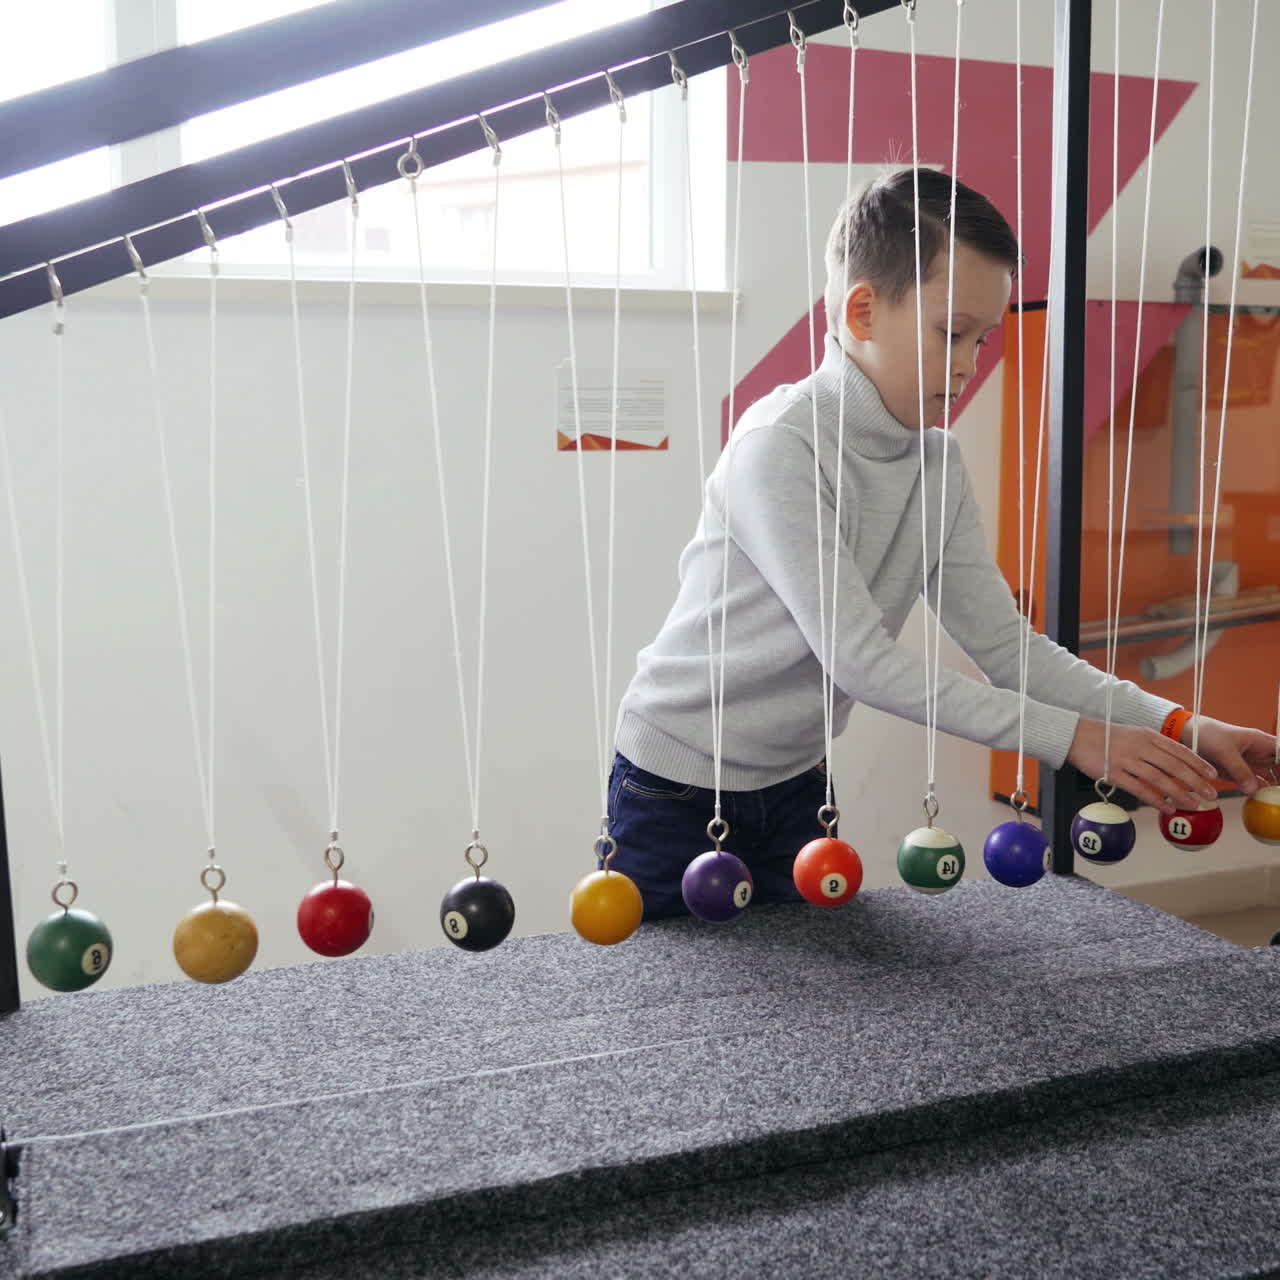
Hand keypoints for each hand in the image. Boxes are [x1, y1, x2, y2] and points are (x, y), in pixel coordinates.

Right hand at [1067, 719, 1218, 815]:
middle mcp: (1140, 747)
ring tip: (1193, 804)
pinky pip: (1139, 789)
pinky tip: (1167, 808)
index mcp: (1148, 735)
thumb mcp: (1134, 734)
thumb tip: (1177, 763)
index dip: (1199, 763)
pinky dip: (1156, 800)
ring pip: (1160, 779)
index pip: (1180, 750)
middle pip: (1175, 766)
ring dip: (1180, 794)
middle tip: (1211, 794)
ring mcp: (1127, 760)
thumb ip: (1154, 747)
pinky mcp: (1113, 773)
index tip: (1213, 775)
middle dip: (1196, 781)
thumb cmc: (1107, 737)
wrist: (1076, 736)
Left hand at [1180, 716, 1277, 796]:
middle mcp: (1259, 753)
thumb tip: (1253, 789)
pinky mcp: (1239, 773)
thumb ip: (1240, 770)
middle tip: (1278, 795)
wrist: (1188, 735)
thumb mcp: (1225, 752)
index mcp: (1261, 741)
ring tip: (1273, 800)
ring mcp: (1250, 763)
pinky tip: (1261, 799)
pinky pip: (1254, 784)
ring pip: (1270, 777)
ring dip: (1272, 788)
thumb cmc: (1208, 734)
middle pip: (1278, 768)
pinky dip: (1258, 791)